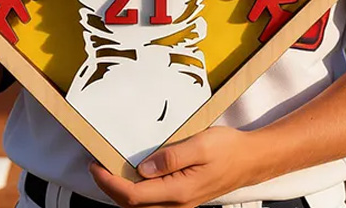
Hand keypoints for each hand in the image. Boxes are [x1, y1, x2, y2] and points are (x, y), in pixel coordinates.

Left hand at [90, 127, 257, 207]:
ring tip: (108, 170)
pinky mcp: (183, 196)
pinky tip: (132, 175)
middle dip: (110, 188)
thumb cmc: (228, 148)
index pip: (134, 195)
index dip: (110, 183)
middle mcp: (177, 202)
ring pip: (143, 205)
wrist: (251, 160)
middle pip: (134, 205)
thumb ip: (172, 157)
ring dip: (122, 191)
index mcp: (179, 191)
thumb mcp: (200, 144)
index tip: (96, 166)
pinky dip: (136, 190)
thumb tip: (143, 168)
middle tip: (95, 166)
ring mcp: (181, 202)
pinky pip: (153, 200)